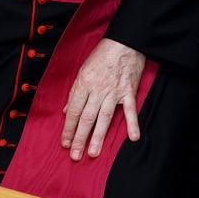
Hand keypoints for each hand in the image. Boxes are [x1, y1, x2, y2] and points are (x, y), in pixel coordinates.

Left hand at [61, 38, 145, 160]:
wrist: (125, 41)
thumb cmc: (103, 54)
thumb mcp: (83, 69)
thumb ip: (75, 91)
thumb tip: (66, 110)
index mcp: (84, 83)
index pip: (73, 111)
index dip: (68, 129)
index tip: (65, 143)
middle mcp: (97, 89)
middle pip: (86, 118)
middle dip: (79, 138)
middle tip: (75, 156)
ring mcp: (114, 91)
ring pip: (104, 117)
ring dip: (98, 136)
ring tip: (93, 153)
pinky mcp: (129, 91)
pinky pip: (130, 110)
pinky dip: (133, 124)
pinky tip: (133, 137)